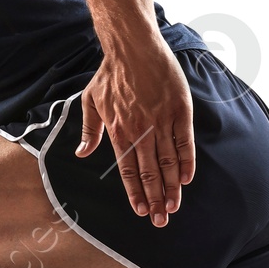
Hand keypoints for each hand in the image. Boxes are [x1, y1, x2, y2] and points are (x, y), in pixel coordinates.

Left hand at [75, 42, 195, 224]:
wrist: (132, 46)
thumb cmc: (109, 74)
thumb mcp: (90, 102)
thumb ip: (88, 130)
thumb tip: (80, 153)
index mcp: (118, 131)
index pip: (128, 170)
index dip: (135, 193)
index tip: (141, 211)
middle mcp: (140, 130)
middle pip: (149, 172)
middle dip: (155, 199)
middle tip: (161, 220)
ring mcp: (161, 121)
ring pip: (167, 161)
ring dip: (171, 187)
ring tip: (174, 207)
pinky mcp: (179, 110)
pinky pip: (184, 141)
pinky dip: (186, 161)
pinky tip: (187, 179)